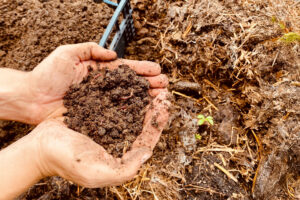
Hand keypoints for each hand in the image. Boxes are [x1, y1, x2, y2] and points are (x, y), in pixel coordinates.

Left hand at [27, 42, 167, 123]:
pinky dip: (131, 115)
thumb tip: (113, 55)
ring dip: (145, 100)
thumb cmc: (47, 74)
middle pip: (130, 86)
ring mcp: (101, 103)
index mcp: (99, 71)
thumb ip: (90, 49)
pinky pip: (116, 115)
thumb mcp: (67, 53)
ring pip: (127, 101)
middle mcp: (104, 88)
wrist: (31, 98)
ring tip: (161, 99)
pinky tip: (144, 115)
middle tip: (165, 86)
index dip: (141, 70)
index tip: (157, 71)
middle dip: (149, 85)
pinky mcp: (96, 117)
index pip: (125, 70)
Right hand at [31, 91, 169, 186]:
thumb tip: (147, 153)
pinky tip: (130, 83)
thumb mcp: (97, 172)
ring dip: (142, 98)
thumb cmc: (66, 161)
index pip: (147, 138)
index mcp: (121, 155)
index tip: (165, 104)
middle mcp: (117, 140)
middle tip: (162, 89)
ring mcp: (106, 127)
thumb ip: (126, 169)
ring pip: (130, 110)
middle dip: (153, 106)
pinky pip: (114, 102)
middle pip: (142, 122)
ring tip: (151, 84)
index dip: (158, 121)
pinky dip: (124, 93)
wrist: (39, 147)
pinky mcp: (96, 115)